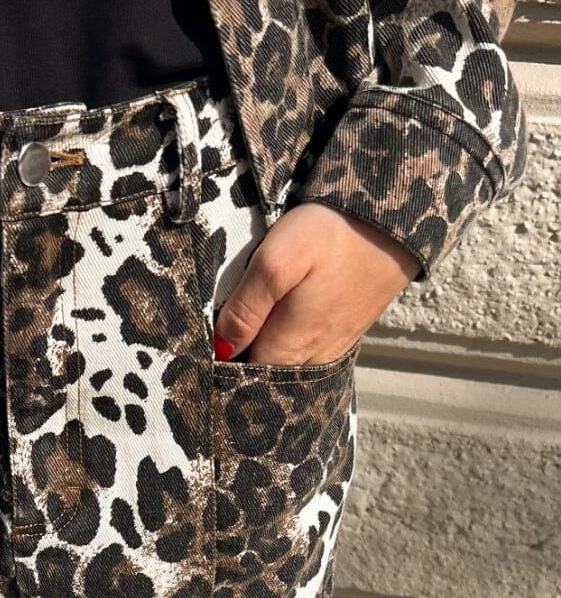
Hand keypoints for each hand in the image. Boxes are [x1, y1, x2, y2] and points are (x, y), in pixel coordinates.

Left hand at [214, 202, 421, 364]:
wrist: (394, 220)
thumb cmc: (332, 235)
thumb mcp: (277, 262)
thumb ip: (247, 309)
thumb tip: (222, 349)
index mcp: (288, 350)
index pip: (240, 378)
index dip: (218, 366)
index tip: (201, 347)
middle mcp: (310, 360)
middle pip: (262, 375)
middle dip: (238, 362)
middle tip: (219, 334)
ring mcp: (330, 349)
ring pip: (284, 365)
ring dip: (262, 352)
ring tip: (246, 326)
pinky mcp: (343, 334)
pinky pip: (305, 353)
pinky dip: (286, 344)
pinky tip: (278, 321)